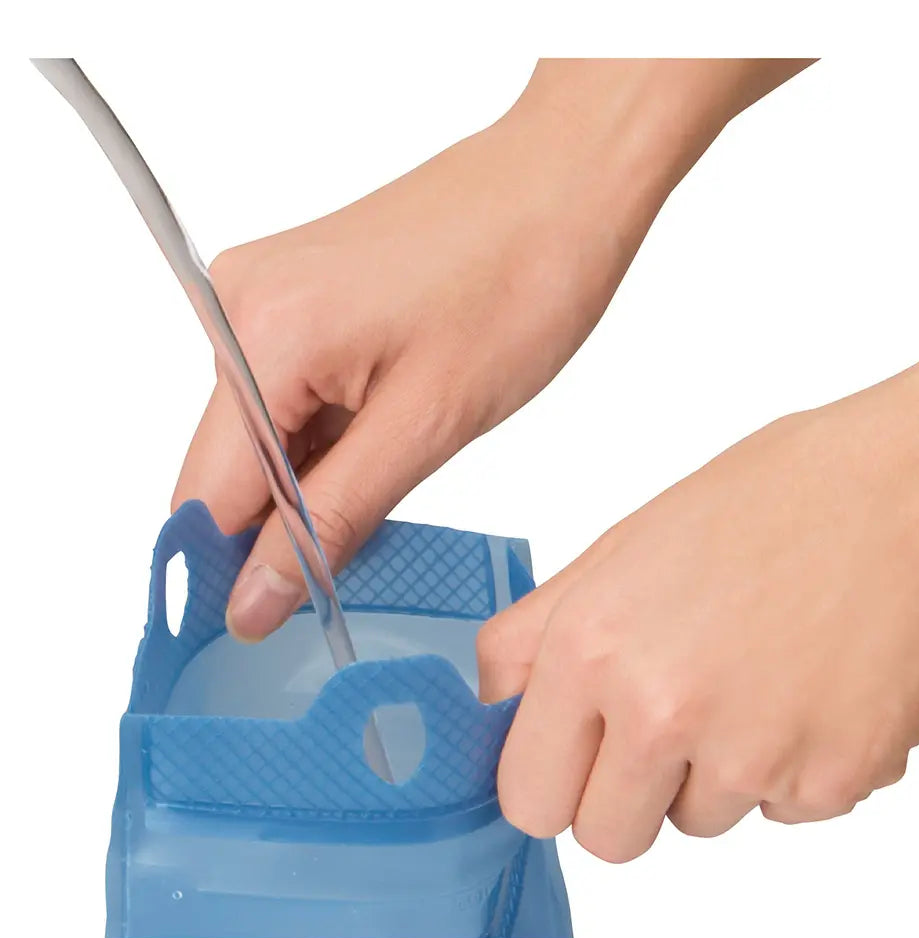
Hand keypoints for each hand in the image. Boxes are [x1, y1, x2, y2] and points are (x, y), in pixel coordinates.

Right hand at [172, 59, 812, 640]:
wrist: (563, 181)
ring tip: (392, 475)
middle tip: (349, 562)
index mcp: (259, 336)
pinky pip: (285, 393)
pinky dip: (324, 438)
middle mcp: (239, 306)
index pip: (205, 499)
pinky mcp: (299, 294)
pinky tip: (382, 442)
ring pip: (258, 434)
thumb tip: (253, 595)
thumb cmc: (520, 279)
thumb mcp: (426, 424)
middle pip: (224, 466)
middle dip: (276, 528)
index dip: (232, 574)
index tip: (265, 626)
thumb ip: (330, 517)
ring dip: (309, 482)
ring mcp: (266, 294)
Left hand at [477, 332, 918, 860]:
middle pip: (606, 838)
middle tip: (665, 723)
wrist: (917, 490)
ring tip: (753, 674)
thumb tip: (491, 698)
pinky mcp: (833, 781)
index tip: (572, 763)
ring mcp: (752, 755)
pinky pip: (780, 810)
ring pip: (698, 821)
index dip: (550, 783)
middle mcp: (662, 711)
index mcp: (595, 648)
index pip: (528, 798)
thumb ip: (538, 634)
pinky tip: (809, 686)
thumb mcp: (625, 546)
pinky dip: (789, 766)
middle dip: (625, 794)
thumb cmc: (778, 499)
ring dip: (714, 770)